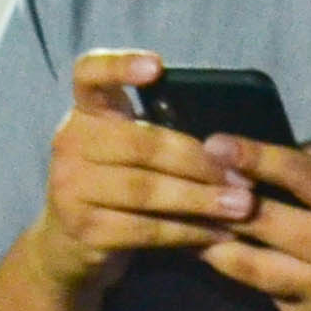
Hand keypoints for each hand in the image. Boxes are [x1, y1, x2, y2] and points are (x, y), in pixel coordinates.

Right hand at [31, 50, 264, 292]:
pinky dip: (188, 231)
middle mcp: (70, 143)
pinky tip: (219, 234)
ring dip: (200, 199)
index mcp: (86, 114)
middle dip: (197, 160)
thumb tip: (230, 142)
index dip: (119, 66)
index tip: (157, 66)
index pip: (89, 74)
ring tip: (242, 206)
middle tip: (242, 176)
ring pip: (145, 190)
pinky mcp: (83, 229)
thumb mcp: (125, 150)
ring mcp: (70, 187)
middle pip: (138, 142)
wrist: (68, 245)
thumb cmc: (115, 187)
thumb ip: (157, 133)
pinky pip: (145, 229)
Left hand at [199, 133, 310, 310]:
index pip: (302, 176)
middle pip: (260, 220)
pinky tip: (217, 249)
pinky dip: (241, 267)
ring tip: (183, 216)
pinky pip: (264, 288)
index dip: (254, 157)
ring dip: (210, 238)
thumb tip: (298, 148)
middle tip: (185, 176)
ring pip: (246, 262)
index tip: (214, 142)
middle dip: (216, 196)